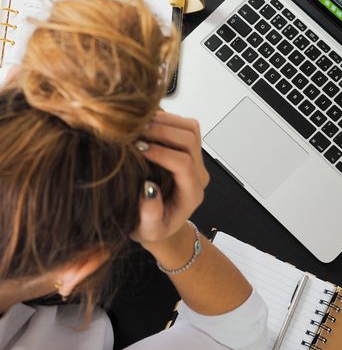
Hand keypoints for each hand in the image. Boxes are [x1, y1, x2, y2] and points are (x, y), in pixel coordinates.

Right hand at [131, 111, 208, 245]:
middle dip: (162, 131)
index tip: (138, 149)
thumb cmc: (153, 228)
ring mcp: (195, 159)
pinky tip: (144, 124)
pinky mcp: (187, 149)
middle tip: (135, 132)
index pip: (183, 164)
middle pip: (190, 139)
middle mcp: (198, 174)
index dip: (161, 153)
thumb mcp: (148, 230)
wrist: (162, 223)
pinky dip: (165, 119)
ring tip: (139, 125)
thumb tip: (148, 189)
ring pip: (190, 128)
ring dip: (165, 121)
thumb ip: (150, 215)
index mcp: (191, 193)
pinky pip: (183, 125)